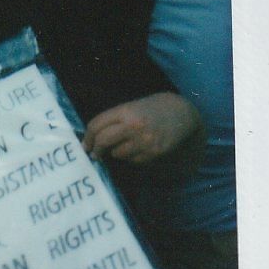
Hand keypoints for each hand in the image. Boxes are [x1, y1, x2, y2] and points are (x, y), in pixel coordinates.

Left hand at [82, 92, 201, 164]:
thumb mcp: (133, 107)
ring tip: (126, 144)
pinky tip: (140, 148)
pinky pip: (132, 161)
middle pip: (103, 141)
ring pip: (117, 154)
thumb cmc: (153, 109)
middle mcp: (133, 126)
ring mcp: (144, 141)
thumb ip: (114, 120)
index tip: (85, 145)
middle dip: (96, 150)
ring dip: (116, 152)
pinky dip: (131, 157)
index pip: (97, 125)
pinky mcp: (153, 153)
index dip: (88, 137)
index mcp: (126, 111)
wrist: (183, 114)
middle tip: (95, 154)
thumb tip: (93, 139)